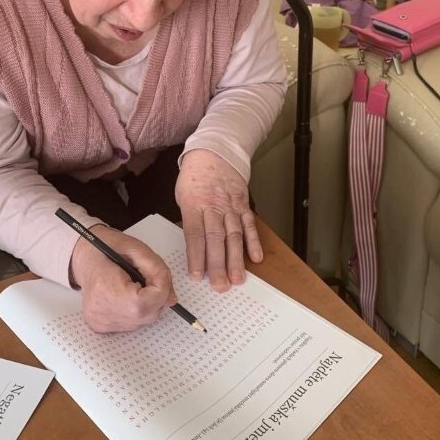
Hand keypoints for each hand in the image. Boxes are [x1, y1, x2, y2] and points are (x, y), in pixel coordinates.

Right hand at [70, 225, 176, 331]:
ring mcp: (100, 322)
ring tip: (133, 285)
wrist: (82, 256)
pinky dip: (136, 309)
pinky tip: (126, 295)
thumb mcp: (136, 248)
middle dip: (156, 296)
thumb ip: (157, 270)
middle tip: (145, 277)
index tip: (156, 273)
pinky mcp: (100, 327)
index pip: (148, 301)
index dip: (161, 287)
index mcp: (107, 289)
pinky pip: (131, 322)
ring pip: (143, 320)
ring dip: (147, 303)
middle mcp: (102, 312)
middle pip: (148, 314)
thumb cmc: (107, 248)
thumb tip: (171, 299)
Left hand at [175, 149, 262, 291]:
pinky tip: (256, 257)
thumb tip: (194, 246)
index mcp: (194, 206)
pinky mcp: (243, 205)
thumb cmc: (194, 177)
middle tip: (220, 286)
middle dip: (218, 265)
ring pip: (234, 235)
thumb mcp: (183, 196)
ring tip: (238, 279)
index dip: (196, 257)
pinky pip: (249, 225)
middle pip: (216, 239)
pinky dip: (254, 241)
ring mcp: (230, 206)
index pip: (194, 235)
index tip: (197, 276)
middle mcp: (213, 208)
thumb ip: (189, 219)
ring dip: (236, 259)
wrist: (214, 153)